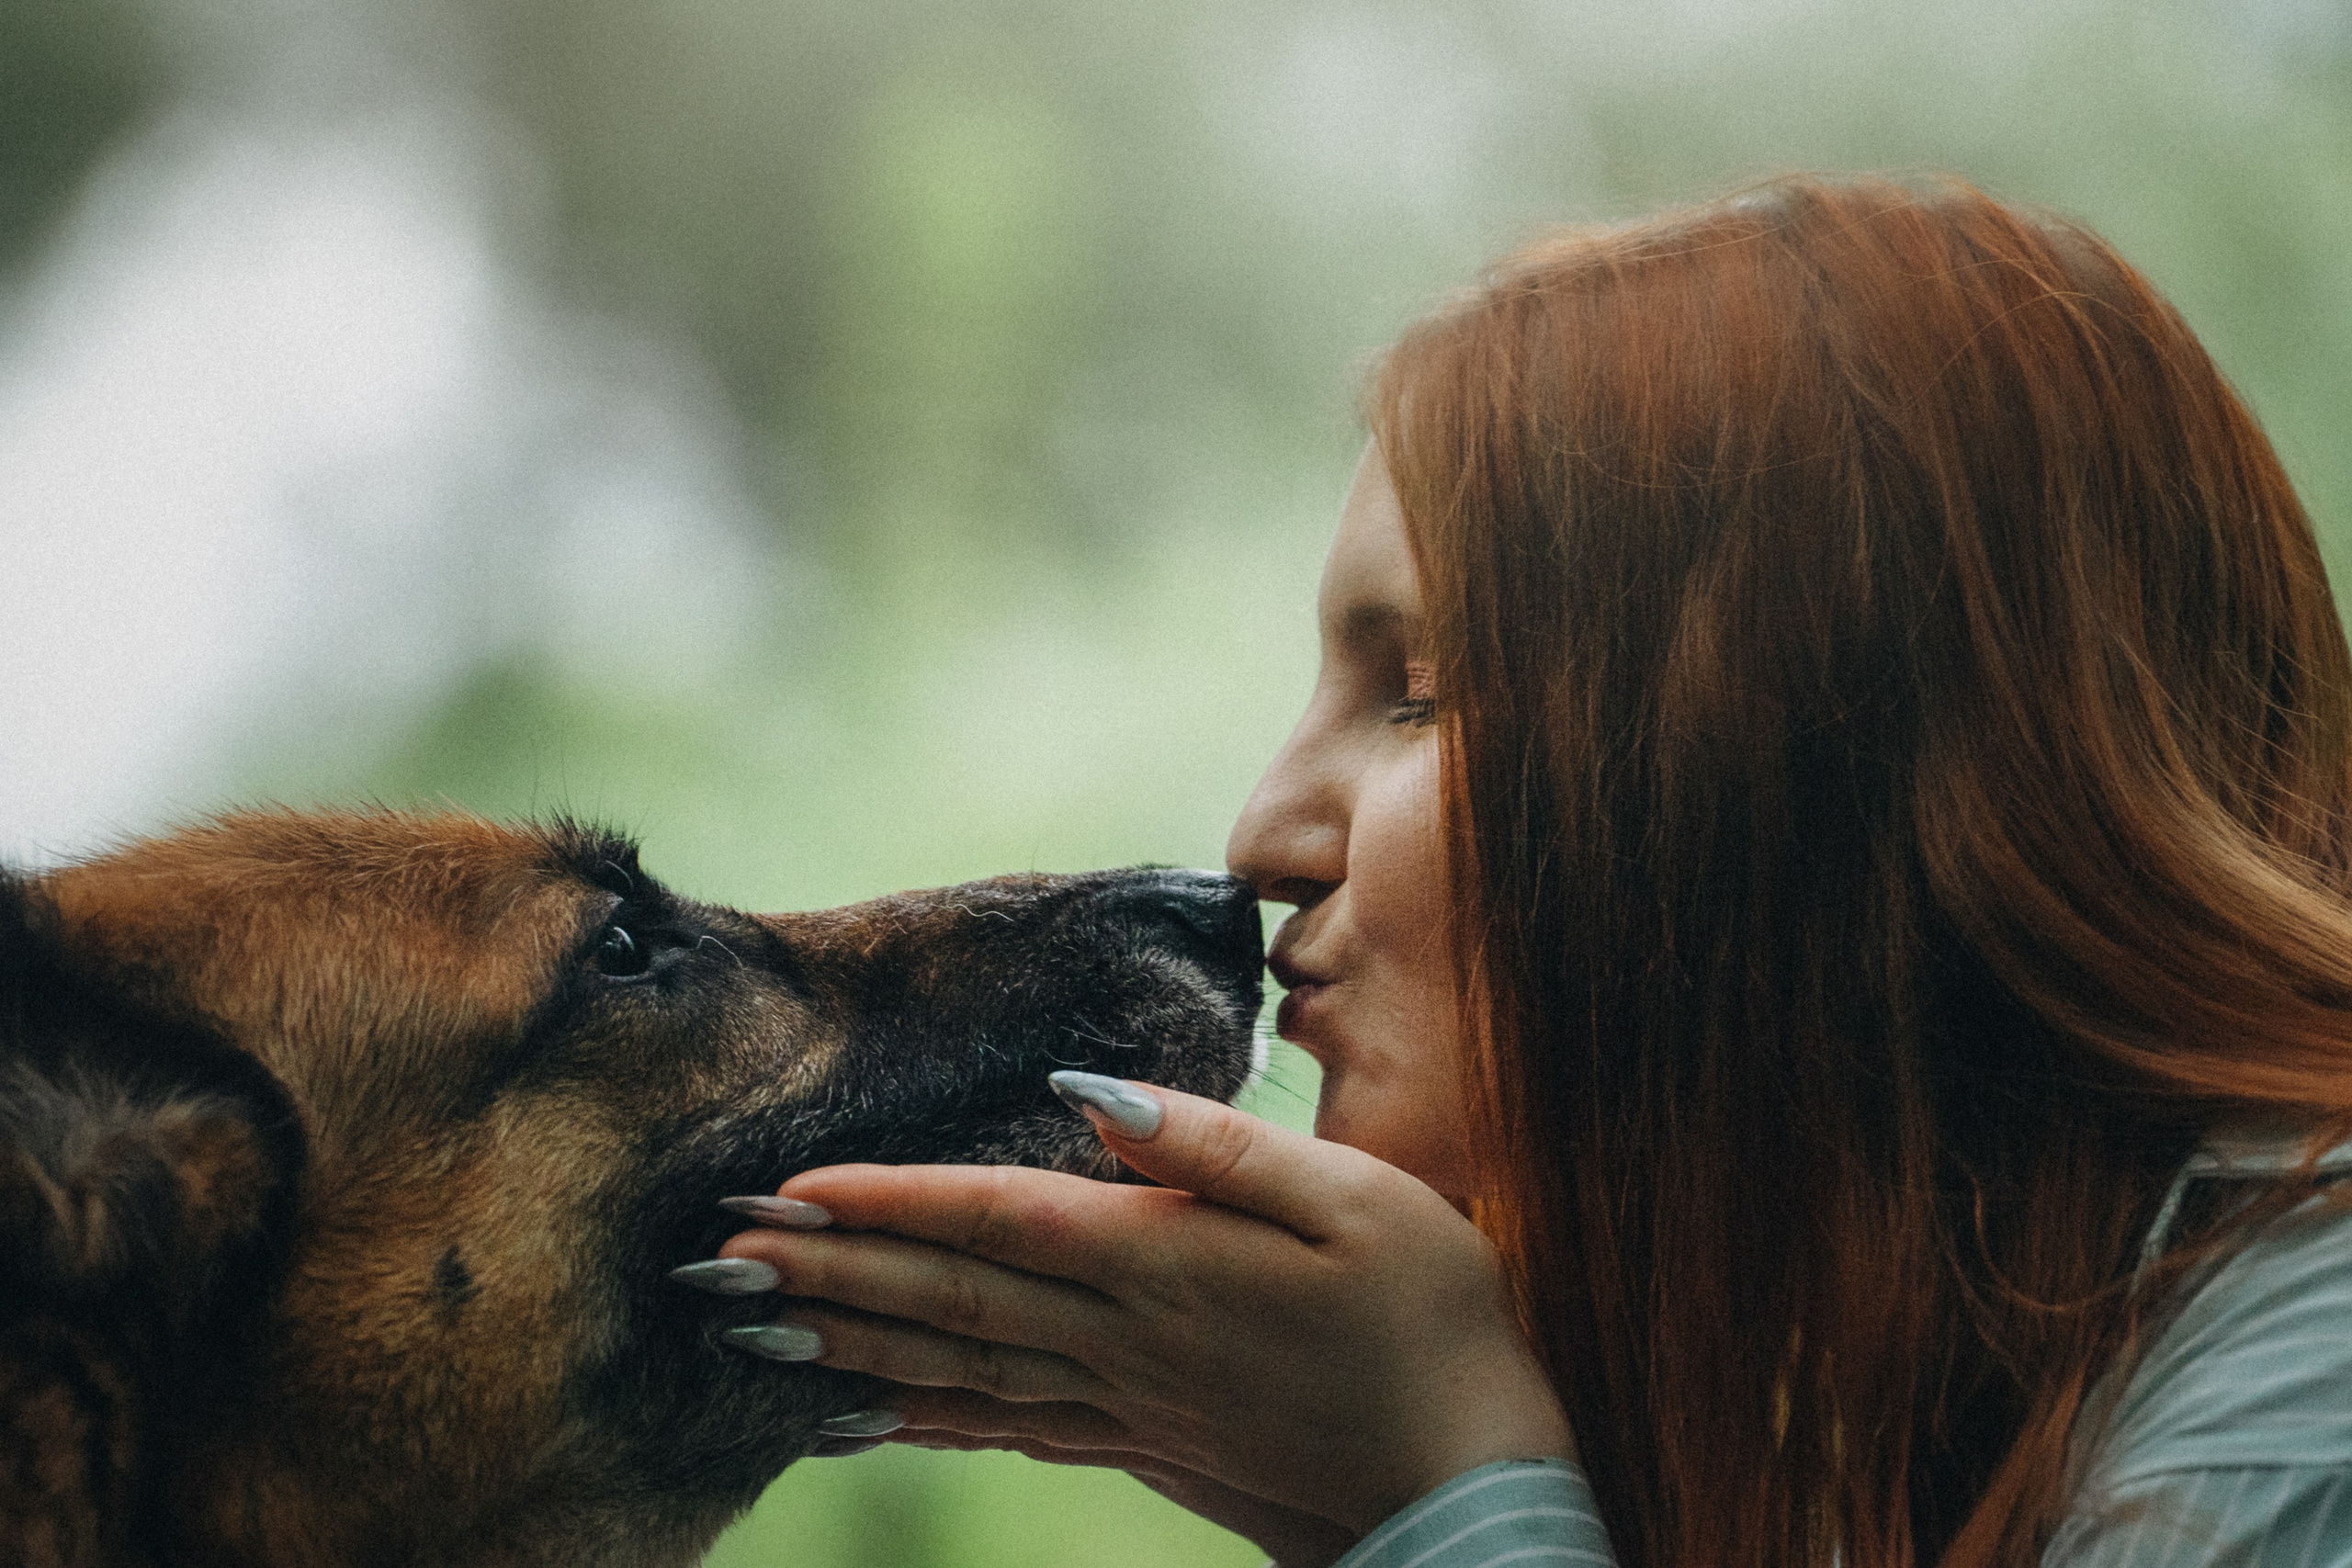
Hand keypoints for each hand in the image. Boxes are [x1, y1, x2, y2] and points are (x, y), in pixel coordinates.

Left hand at [716, 1078, 1573, 1546]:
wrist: (1466, 1476)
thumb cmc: (1429, 1313)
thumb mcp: (1349, 1195)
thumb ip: (1212, 1145)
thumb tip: (1087, 1093)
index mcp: (1165, 1264)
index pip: (997, 1218)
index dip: (890, 1199)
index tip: (792, 1184)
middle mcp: (1123, 1338)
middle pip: (951, 1295)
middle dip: (831, 1269)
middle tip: (721, 1255)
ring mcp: (1125, 1401)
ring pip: (958, 1366)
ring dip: (851, 1340)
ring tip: (755, 1328)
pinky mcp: (1142, 1442)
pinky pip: (1006, 1429)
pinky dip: (922, 1421)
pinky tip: (863, 1416)